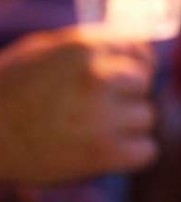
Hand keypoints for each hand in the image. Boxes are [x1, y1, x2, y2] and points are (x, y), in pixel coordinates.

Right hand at [0, 26, 156, 183]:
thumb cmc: (10, 88)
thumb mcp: (47, 50)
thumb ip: (94, 47)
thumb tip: (141, 51)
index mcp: (84, 47)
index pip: (142, 52)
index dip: (133, 67)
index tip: (118, 81)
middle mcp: (98, 77)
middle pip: (145, 84)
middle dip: (126, 95)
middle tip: (95, 108)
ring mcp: (101, 116)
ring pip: (146, 118)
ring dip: (125, 126)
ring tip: (90, 130)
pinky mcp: (101, 153)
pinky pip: (146, 150)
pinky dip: (130, 154)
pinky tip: (105, 152)